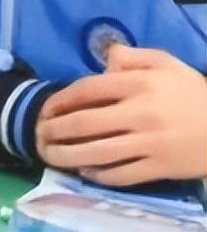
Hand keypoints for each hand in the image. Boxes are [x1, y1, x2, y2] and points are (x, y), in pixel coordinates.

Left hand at [36, 45, 206, 185]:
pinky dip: (100, 175)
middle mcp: (140, 114)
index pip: (88, 90)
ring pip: (99, 153)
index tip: (46, 108)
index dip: (60, 100)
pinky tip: (85, 172)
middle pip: (86, 123)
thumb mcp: (167, 63)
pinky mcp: (161, 168)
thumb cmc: (193, 92)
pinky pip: (123, 175)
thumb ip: (133, 56)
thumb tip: (105, 56)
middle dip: (56, 129)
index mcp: (139, 85)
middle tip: (39, 133)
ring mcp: (150, 144)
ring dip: (69, 156)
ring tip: (50, 156)